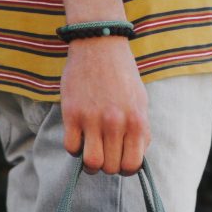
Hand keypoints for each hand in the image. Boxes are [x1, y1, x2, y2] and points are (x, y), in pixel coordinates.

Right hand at [59, 35, 150, 175]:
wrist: (99, 44)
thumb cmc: (122, 75)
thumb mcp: (141, 102)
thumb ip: (140, 131)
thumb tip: (135, 158)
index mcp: (136, 121)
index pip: (132, 166)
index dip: (125, 168)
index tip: (119, 159)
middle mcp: (116, 123)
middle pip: (110, 167)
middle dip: (107, 165)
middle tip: (104, 153)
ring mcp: (93, 119)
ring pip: (92, 163)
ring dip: (90, 163)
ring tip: (90, 151)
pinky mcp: (72, 113)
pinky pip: (71, 148)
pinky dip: (74, 149)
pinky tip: (78, 137)